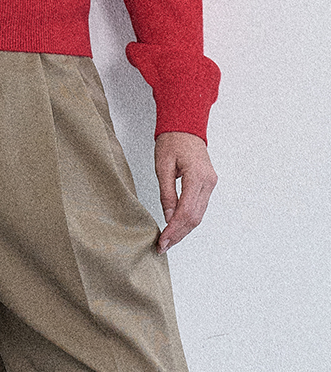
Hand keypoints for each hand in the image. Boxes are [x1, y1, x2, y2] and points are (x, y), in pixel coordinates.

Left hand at [154, 131, 216, 253]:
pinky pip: (199, 207)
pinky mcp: (208, 184)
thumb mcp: (162, 165)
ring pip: (199, 215)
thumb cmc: (172, 140)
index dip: (174, 229)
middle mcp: (208, 182)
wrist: (185, 125)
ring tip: (168, 240)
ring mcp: (210, 183)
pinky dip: (188, 219)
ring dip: (184, 230)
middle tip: (163, 246)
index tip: (162, 241)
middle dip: (178, 234)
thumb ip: (166, 193)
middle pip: (195, 217)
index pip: (186, 211)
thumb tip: (168, 217)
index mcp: (197, 176)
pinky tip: (176, 226)